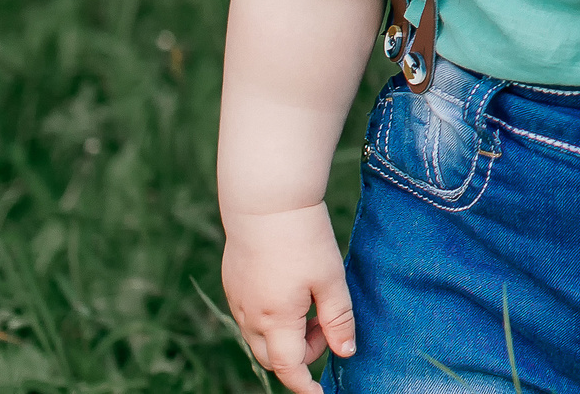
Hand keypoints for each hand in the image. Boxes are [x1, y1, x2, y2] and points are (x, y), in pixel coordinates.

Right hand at [222, 201, 355, 391]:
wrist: (266, 202)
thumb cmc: (303, 239)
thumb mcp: (330, 279)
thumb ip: (339, 319)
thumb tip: (346, 353)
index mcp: (276, 320)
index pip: (288, 368)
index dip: (304, 385)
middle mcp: (250, 317)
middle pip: (273, 356)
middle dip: (302, 353)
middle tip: (327, 325)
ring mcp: (238, 301)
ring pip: (260, 337)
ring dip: (287, 334)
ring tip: (313, 302)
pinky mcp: (233, 285)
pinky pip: (251, 316)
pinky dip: (273, 317)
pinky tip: (293, 289)